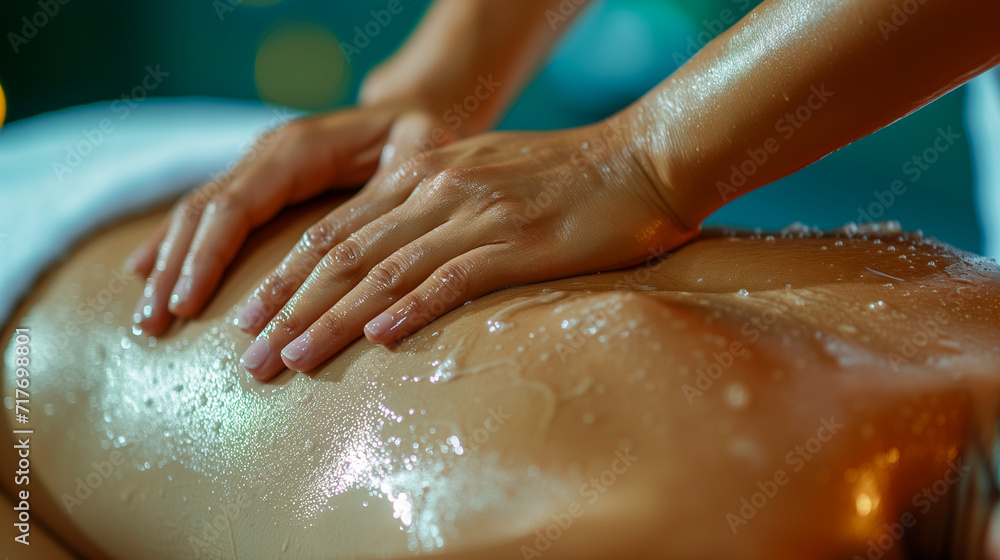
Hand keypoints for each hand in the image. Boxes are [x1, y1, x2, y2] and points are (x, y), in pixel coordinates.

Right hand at [127, 102, 451, 334]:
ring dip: (167, 266)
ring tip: (146, 319)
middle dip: (176, 271)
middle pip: (205, 213)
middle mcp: (267, 154)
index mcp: (297, 149)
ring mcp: (257, 168)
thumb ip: (397, 184)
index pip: (236, 205)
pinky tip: (147, 275)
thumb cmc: (419, 136)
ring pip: (197, 215)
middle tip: (153, 326)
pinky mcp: (259, 185)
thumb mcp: (420, 151)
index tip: (188, 307)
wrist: (409, 113)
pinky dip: (177, 246)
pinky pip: (208, 215)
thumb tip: (383, 224)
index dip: (208, 256)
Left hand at [236, 117, 698, 379]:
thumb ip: (433, 206)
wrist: (639, 161)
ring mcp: (475, 216)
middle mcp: (436, 191)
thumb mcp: (481, 175)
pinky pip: (452, 279)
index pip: (334, 231)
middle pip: (344, 257)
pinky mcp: (517, 244)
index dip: (286, 277)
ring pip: (384, 274)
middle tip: (249, 357)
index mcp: (421, 174)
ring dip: (332, 321)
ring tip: (290, 362)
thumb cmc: (562, 176)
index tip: (249, 317)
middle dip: (290, 310)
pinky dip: (411, 309)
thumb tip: (392, 259)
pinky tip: (379, 339)